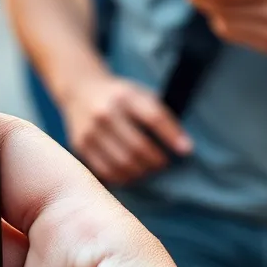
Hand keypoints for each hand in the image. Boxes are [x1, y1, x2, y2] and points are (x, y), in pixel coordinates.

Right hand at [62, 73, 191, 184]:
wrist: (80, 89)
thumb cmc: (119, 96)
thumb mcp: (139, 94)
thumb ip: (158, 114)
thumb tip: (182, 148)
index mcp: (125, 96)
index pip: (153, 117)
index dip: (172, 136)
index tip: (186, 150)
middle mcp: (105, 112)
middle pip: (138, 146)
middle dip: (157, 161)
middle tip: (163, 163)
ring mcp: (91, 130)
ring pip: (123, 163)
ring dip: (141, 171)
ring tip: (147, 169)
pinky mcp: (81, 144)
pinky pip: (106, 170)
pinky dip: (123, 177)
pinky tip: (130, 173)